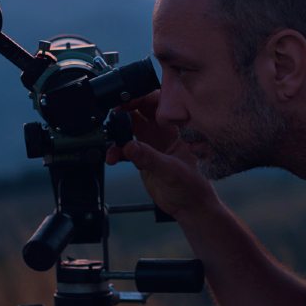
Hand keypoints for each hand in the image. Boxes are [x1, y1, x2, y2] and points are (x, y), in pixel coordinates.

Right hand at [106, 90, 217, 218]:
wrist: (189, 207)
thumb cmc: (193, 187)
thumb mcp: (171, 171)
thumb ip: (150, 159)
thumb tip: (129, 146)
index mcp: (176, 129)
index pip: (159, 103)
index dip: (141, 97)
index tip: (126, 101)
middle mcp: (163, 133)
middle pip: (140, 111)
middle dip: (124, 112)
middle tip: (113, 117)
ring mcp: (152, 144)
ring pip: (130, 128)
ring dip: (118, 132)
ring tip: (112, 142)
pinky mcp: (143, 157)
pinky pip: (125, 147)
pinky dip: (116, 150)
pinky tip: (112, 158)